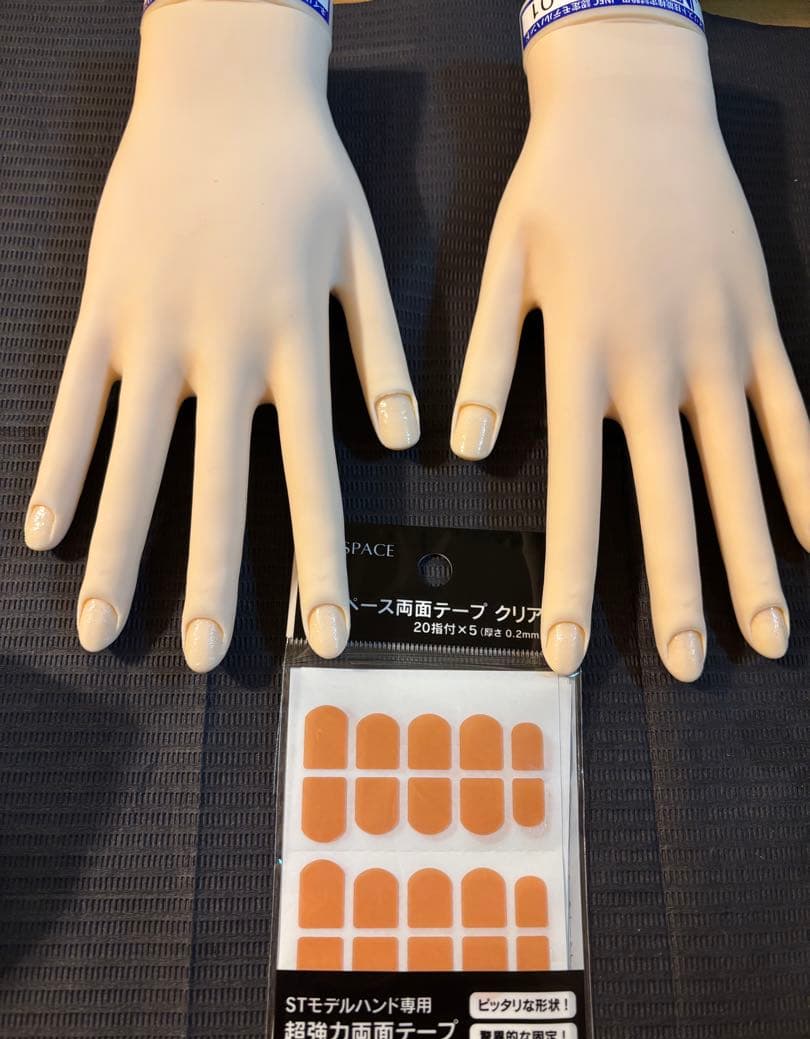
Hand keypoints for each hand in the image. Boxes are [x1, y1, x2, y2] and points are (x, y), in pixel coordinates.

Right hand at [24, 0, 418, 670]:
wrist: (222, 81)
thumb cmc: (302, 172)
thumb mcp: (363, 256)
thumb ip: (381, 354)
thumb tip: (408, 442)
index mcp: (292, 346)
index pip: (311, 480)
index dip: (318, 565)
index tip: (324, 635)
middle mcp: (221, 353)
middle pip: (213, 490)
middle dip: (207, 582)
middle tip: (201, 658)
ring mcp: (151, 332)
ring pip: (132, 463)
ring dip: (117, 553)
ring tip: (101, 629)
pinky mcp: (101, 309)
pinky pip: (75, 404)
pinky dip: (60, 471)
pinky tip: (43, 535)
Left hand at [451, 16, 808, 680]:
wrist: (635, 104)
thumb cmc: (557, 189)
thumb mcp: (501, 267)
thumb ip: (486, 362)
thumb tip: (461, 450)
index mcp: (584, 359)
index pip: (572, 495)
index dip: (569, 581)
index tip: (566, 651)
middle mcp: (658, 366)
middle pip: (671, 502)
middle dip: (678, 594)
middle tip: (688, 668)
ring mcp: (721, 348)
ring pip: (742, 473)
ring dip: (755, 560)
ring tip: (769, 636)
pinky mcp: (762, 325)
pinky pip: (795, 413)